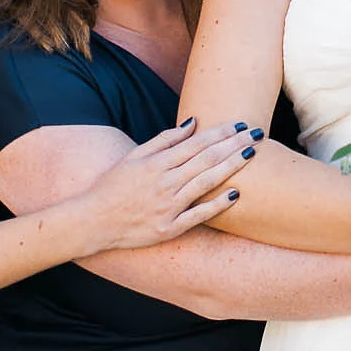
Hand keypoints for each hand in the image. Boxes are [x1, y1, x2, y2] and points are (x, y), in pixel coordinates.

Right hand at [69, 119, 257, 253]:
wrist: (93, 221)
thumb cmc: (114, 186)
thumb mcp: (134, 156)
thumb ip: (164, 140)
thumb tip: (192, 122)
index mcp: (156, 163)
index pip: (196, 143)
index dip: (220, 132)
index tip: (240, 123)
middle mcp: (164, 183)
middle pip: (206, 160)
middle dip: (234, 145)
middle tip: (256, 133)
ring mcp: (168, 207)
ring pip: (206, 183)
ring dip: (231, 167)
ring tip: (252, 154)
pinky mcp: (169, 228)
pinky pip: (198, 215)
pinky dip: (217, 205)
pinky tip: (236, 194)